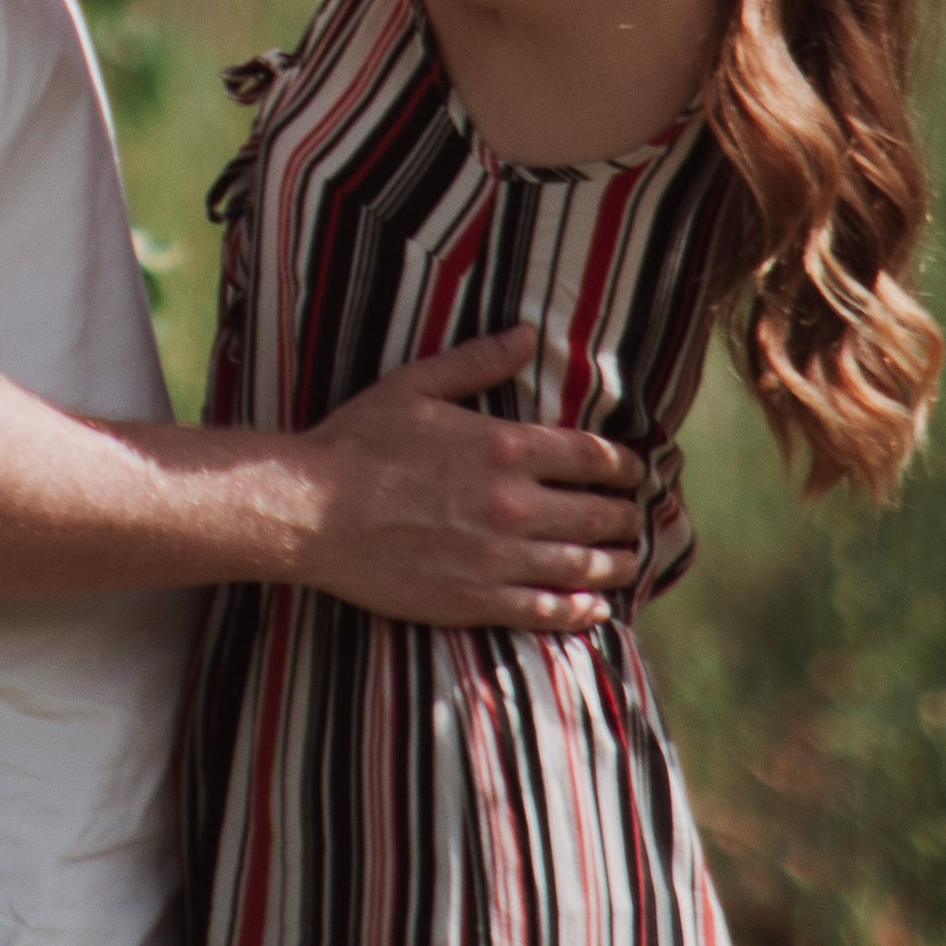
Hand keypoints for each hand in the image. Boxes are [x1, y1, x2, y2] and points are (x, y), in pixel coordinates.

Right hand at [290, 327, 646, 632]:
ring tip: (626, 562)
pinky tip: (595, 608)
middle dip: (624, 516)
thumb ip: (477, 362)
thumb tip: (526, 335)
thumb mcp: (416, 385)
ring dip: (614, 564)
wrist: (310, 512)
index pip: (591, 457)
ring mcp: (497, 558)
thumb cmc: (357, 443)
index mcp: (505, 447)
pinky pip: (546, 610)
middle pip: (597, 513)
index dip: (623, 465)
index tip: (635, 471)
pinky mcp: (475, 600)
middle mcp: (513, 504)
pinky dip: (581, 610)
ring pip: (581, 565)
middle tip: (634, 520)